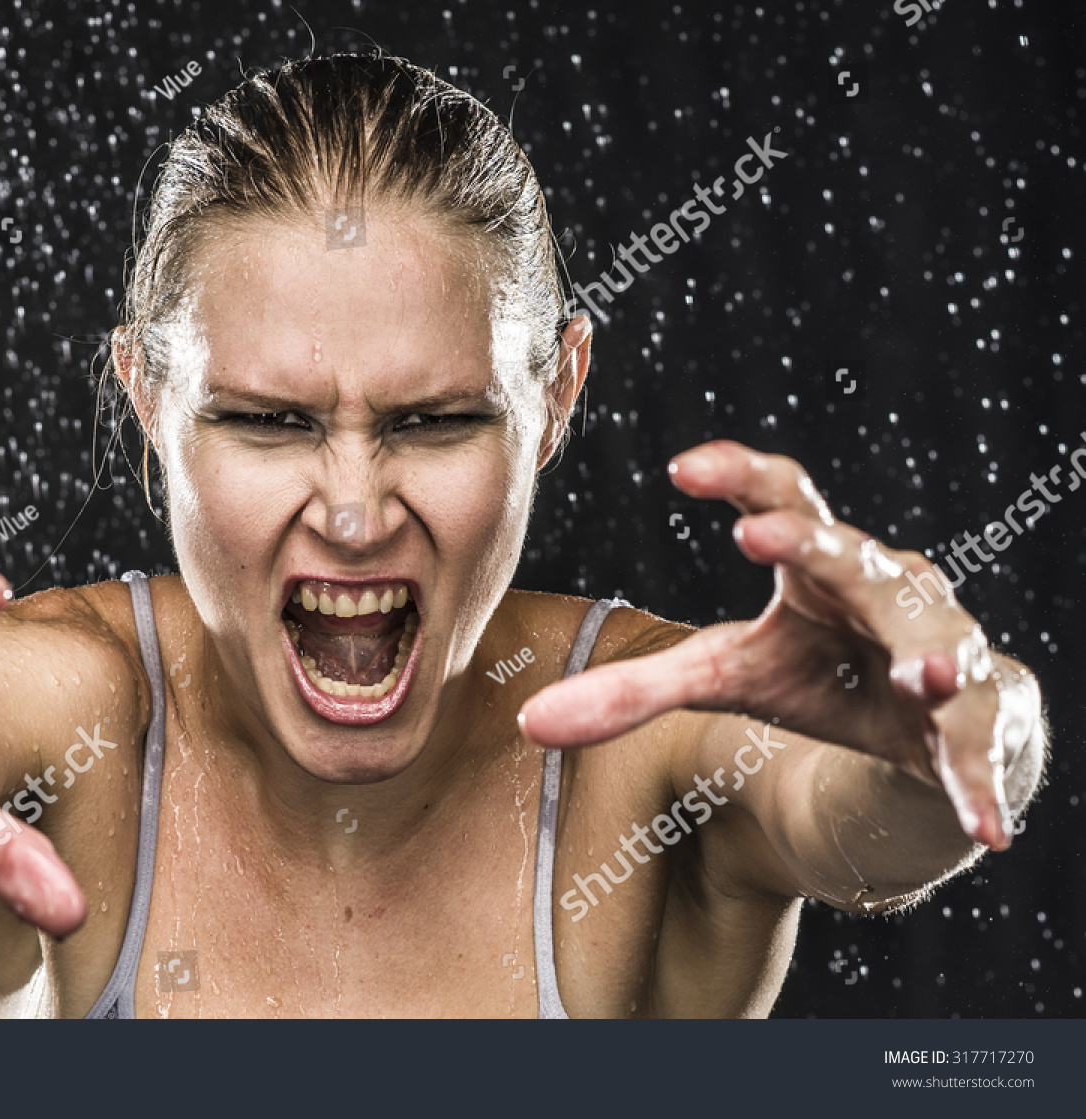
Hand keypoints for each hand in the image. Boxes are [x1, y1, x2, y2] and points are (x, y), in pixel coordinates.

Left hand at [519, 440, 1039, 851]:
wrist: (923, 713)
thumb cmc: (815, 668)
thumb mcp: (723, 674)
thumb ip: (632, 690)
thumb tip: (524, 725)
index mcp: (812, 562)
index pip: (778, 497)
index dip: (735, 474)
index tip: (678, 465)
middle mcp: (879, 585)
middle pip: (849, 555)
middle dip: (812, 547)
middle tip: (761, 535)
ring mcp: (935, 643)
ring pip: (935, 638)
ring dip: (928, 656)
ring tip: (919, 676)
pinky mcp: (975, 712)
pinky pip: (979, 743)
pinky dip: (980, 780)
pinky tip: (988, 830)